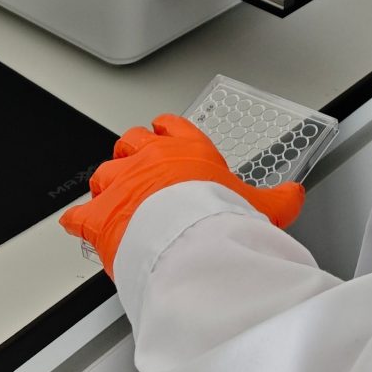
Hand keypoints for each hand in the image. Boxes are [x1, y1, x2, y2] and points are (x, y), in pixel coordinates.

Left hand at [59, 115, 303, 276]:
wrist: (188, 245)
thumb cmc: (220, 220)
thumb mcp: (262, 207)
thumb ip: (279, 198)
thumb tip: (294, 194)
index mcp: (188, 150)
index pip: (170, 126)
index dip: (164, 130)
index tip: (163, 134)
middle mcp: (151, 159)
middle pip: (132, 141)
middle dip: (132, 151)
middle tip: (137, 165)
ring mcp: (122, 185)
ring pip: (104, 171)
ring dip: (107, 182)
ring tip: (111, 194)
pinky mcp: (100, 216)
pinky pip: (79, 214)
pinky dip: (78, 220)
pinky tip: (77, 224)